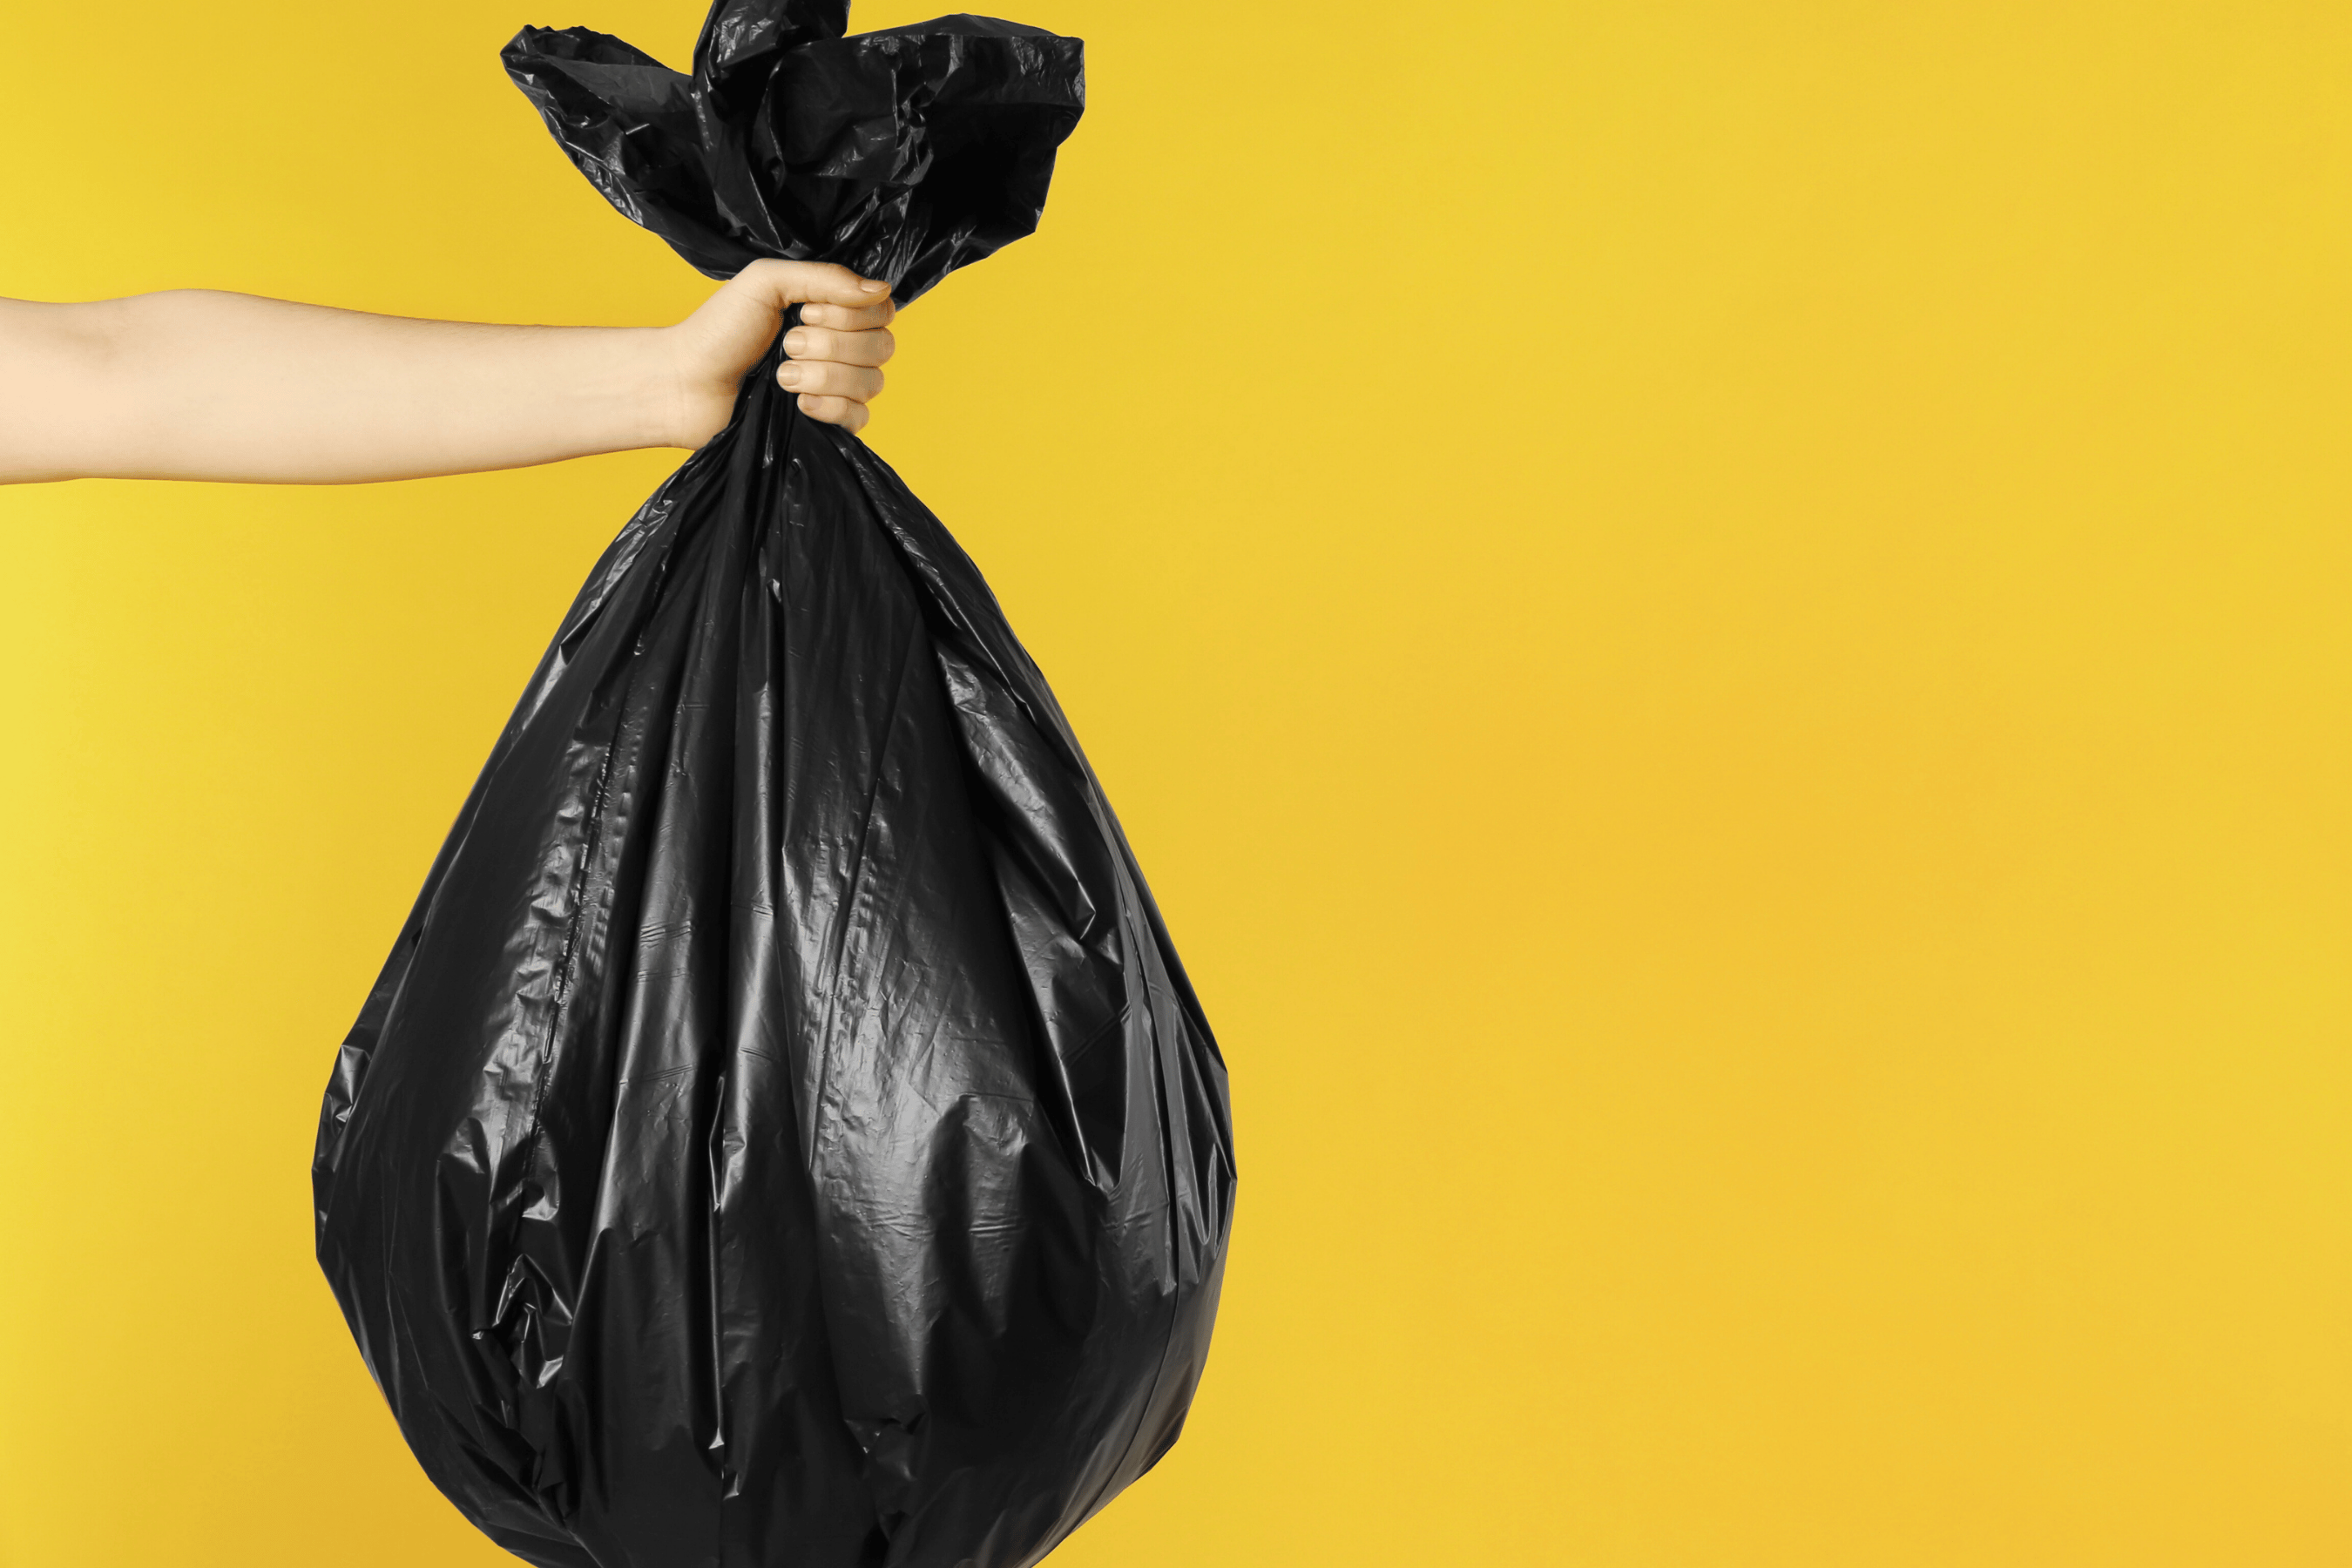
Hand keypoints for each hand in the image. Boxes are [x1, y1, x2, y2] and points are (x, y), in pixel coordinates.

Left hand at [663, 259, 897, 444]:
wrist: (687, 384)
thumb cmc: (720, 330)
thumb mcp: (766, 283)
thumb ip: (824, 278)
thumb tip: (881, 288)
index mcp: (831, 312)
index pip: (881, 310)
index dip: (850, 314)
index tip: (805, 312)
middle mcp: (842, 348)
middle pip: (882, 346)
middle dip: (831, 344)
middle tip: (786, 345)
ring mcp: (838, 388)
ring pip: (871, 382)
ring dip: (823, 375)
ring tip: (781, 376)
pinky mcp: (829, 424)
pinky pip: (859, 417)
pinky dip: (829, 407)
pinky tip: (797, 403)